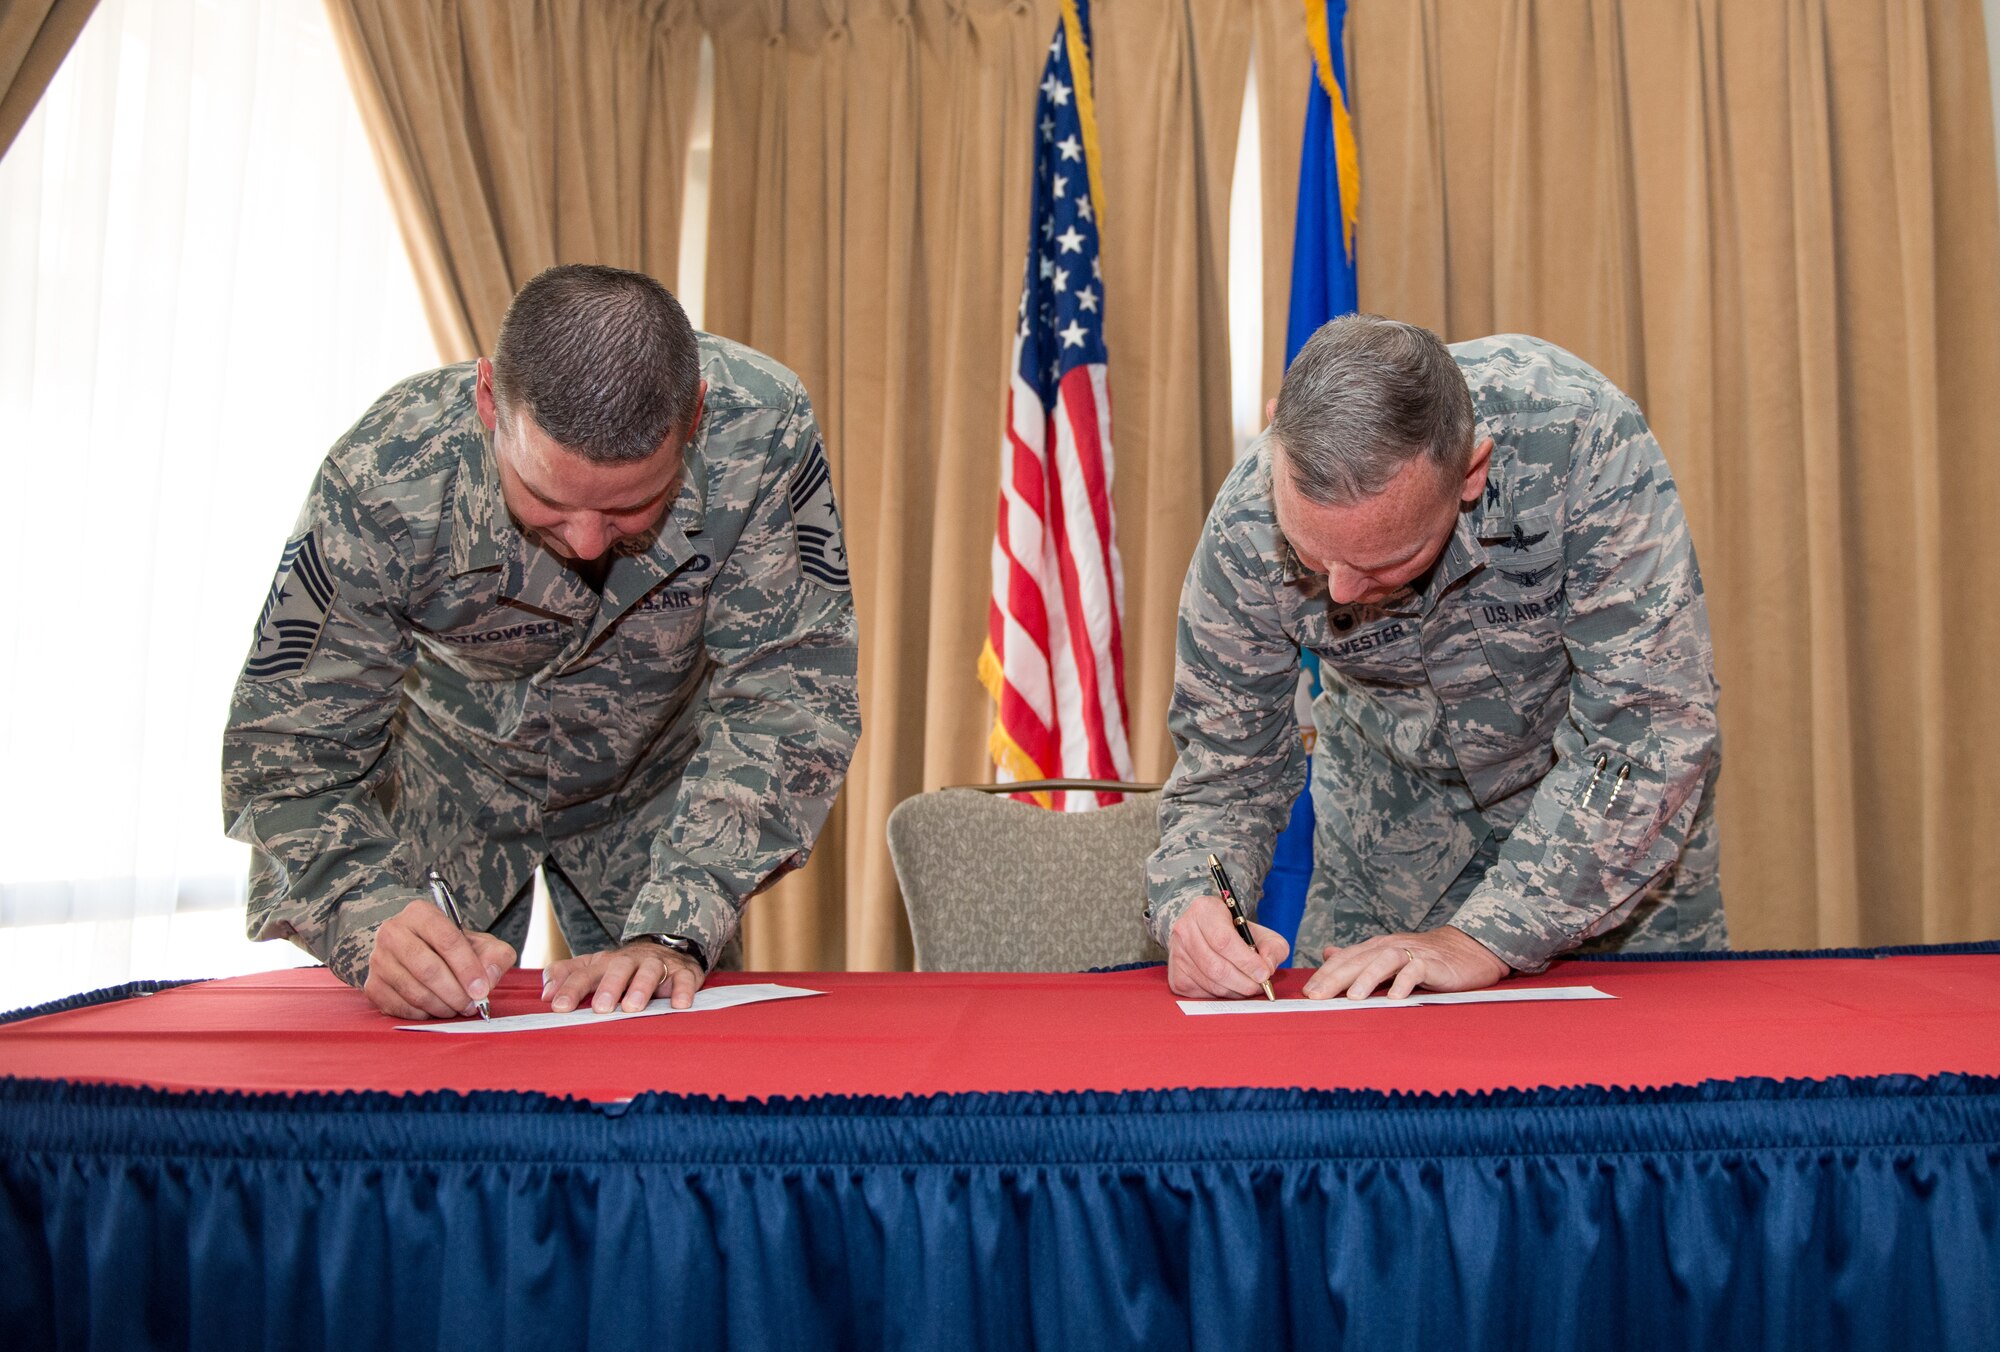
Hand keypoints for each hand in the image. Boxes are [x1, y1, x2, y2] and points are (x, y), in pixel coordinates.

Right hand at [364, 899, 516, 1019]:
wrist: (417, 952)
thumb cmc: (450, 948)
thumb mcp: (480, 943)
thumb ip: (495, 955)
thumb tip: (489, 977)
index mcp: (421, 913)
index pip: (447, 940)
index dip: (467, 968)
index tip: (481, 990)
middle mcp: (393, 932)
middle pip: (428, 969)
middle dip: (455, 992)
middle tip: (471, 1005)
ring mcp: (379, 959)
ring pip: (414, 991)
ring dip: (441, 1006)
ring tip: (456, 1008)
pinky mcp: (372, 985)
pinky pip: (400, 1007)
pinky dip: (423, 1014)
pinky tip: (436, 1010)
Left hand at [543, 940, 703, 1013]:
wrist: (667, 947)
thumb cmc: (624, 967)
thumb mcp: (594, 967)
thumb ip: (567, 977)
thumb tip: (544, 994)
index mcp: (605, 962)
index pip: (585, 973)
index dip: (571, 989)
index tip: (559, 1007)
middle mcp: (631, 961)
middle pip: (619, 968)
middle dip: (609, 987)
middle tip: (601, 1008)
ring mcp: (658, 965)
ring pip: (650, 970)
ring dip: (641, 987)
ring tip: (633, 1006)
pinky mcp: (683, 972)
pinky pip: (684, 979)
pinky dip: (682, 990)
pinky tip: (679, 1005)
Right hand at [1167, 894, 1290, 997]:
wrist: (1206, 932)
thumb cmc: (1235, 932)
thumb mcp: (1259, 931)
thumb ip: (1272, 947)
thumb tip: (1267, 968)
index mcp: (1205, 909)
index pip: (1224, 941)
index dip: (1246, 961)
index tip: (1264, 973)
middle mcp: (1185, 929)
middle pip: (1216, 967)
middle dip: (1244, 982)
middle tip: (1260, 985)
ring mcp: (1177, 954)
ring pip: (1211, 983)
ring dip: (1235, 991)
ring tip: (1248, 986)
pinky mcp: (1176, 976)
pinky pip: (1202, 994)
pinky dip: (1222, 996)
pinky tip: (1230, 986)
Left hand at [1303, 924, 1509, 1000]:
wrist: (1469, 950)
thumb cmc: (1426, 958)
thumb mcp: (1388, 957)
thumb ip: (1359, 957)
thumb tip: (1327, 953)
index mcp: (1376, 947)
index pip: (1345, 958)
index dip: (1325, 974)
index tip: (1307, 993)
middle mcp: (1390, 947)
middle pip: (1358, 960)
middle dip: (1335, 978)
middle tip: (1317, 997)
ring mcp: (1412, 954)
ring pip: (1383, 961)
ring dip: (1367, 979)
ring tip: (1353, 998)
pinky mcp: (1434, 963)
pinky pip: (1416, 970)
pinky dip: (1405, 982)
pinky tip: (1396, 997)